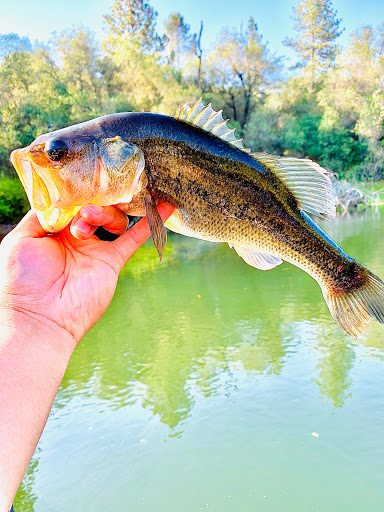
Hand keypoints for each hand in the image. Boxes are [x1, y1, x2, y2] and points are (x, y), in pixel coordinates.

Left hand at [0, 204, 173, 344]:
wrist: (39, 316)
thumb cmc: (22, 280)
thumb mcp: (21, 240)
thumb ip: (40, 216)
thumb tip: (61, 198)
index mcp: (54, 230)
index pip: (72, 202)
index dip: (77, 190)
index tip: (83, 177)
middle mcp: (76, 237)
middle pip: (94, 206)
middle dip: (92, 200)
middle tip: (85, 205)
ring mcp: (95, 249)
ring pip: (112, 218)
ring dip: (104, 212)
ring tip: (91, 217)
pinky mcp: (112, 262)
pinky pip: (133, 238)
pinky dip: (149, 224)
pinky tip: (162, 207)